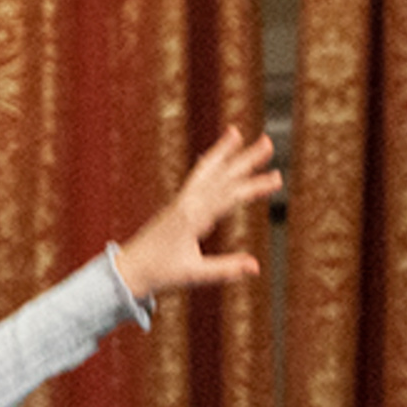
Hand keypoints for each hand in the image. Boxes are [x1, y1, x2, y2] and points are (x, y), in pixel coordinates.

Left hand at [110, 127, 282, 300]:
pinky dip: (208, 163)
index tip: (277, 179)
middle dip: (246, 159)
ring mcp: (181, 200)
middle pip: (222, 175)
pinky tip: (215, 156)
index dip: (255, 186)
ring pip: (206, 170)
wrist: (129, 269)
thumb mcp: (195, 274)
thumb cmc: (160, 273)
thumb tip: (255, 267)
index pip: (230, 196)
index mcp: (193, 218)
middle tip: (268, 142)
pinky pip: (196, 177)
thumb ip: (226, 268)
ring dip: (223, 151)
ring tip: (236, 132)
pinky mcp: (177, 203)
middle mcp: (187, 203)